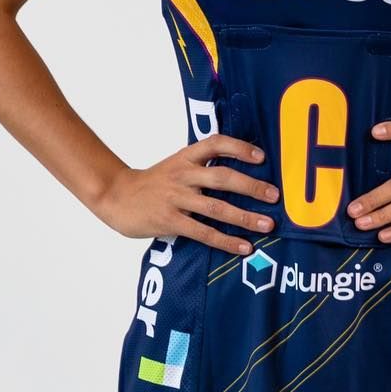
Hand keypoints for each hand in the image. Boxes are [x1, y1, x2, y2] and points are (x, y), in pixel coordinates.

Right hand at [93, 136, 279, 254]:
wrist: (115, 195)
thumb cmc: (152, 183)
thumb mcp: (175, 165)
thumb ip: (202, 166)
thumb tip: (240, 173)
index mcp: (185, 157)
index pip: (215, 144)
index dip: (239, 148)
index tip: (261, 157)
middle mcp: (182, 174)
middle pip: (222, 177)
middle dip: (251, 187)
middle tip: (275, 196)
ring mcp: (176, 198)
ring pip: (216, 207)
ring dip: (245, 217)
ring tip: (268, 225)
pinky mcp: (169, 221)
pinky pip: (203, 232)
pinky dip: (226, 240)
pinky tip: (244, 247)